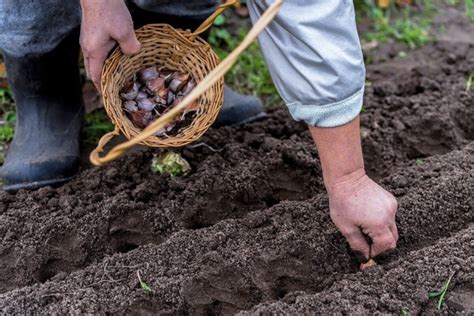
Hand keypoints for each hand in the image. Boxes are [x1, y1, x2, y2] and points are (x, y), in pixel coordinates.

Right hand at [80, 0, 140, 89]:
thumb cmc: (108, 11)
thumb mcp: (124, 31)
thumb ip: (130, 47)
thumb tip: (133, 54)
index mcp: (94, 52)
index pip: (96, 77)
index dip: (102, 89)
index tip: (110, 98)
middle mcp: (88, 48)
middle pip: (93, 70)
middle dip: (102, 81)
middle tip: (115, 89)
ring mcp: (88, 40)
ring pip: (95, 60)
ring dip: (105, 68)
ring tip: (118, 74)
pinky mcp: (92, 32)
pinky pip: (98, 51)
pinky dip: (106, 58)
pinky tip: (118, 55)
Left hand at [308, 117, 397, 261]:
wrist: (346, 179)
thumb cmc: (342, 203)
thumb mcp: (346, 228)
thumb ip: (357, 245)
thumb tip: (364, 259)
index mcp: (379, 223)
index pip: (385, 246)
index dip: (376, 253)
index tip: (366, 255)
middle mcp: (389, 215)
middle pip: (392, 239)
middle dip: (380, 245)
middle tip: (366, 245)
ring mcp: (392, 206)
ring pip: (392, 228)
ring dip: (381, 233)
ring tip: (364, 229)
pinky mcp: (391, 200)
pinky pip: (390, 217)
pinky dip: (382, 222)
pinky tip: (368, 217)